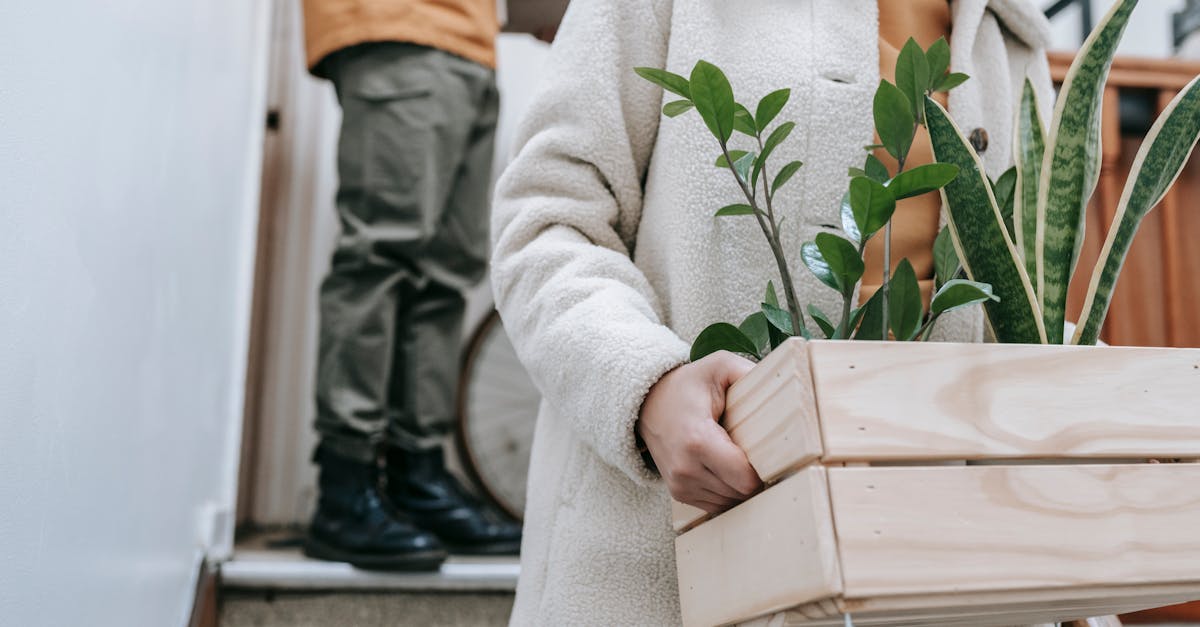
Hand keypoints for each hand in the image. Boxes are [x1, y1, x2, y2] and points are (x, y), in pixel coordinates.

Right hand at [637, 351, 761, 513]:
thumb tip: (784, 385)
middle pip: (741, 492)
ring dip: (742, 486)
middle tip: (763, 453)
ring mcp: (680, 484)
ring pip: (731, 502)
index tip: (773, 452)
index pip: (745, 479)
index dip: (766, 469)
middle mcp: (685, 469)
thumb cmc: (687, 385)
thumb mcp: (718, 366)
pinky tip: (729, 470)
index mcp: (697, 440)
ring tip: (743, 459)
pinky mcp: (679, 493)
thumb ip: (748, 373)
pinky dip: (728, 491)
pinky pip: (717, 505)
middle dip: (757, 477)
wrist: (647, 403)